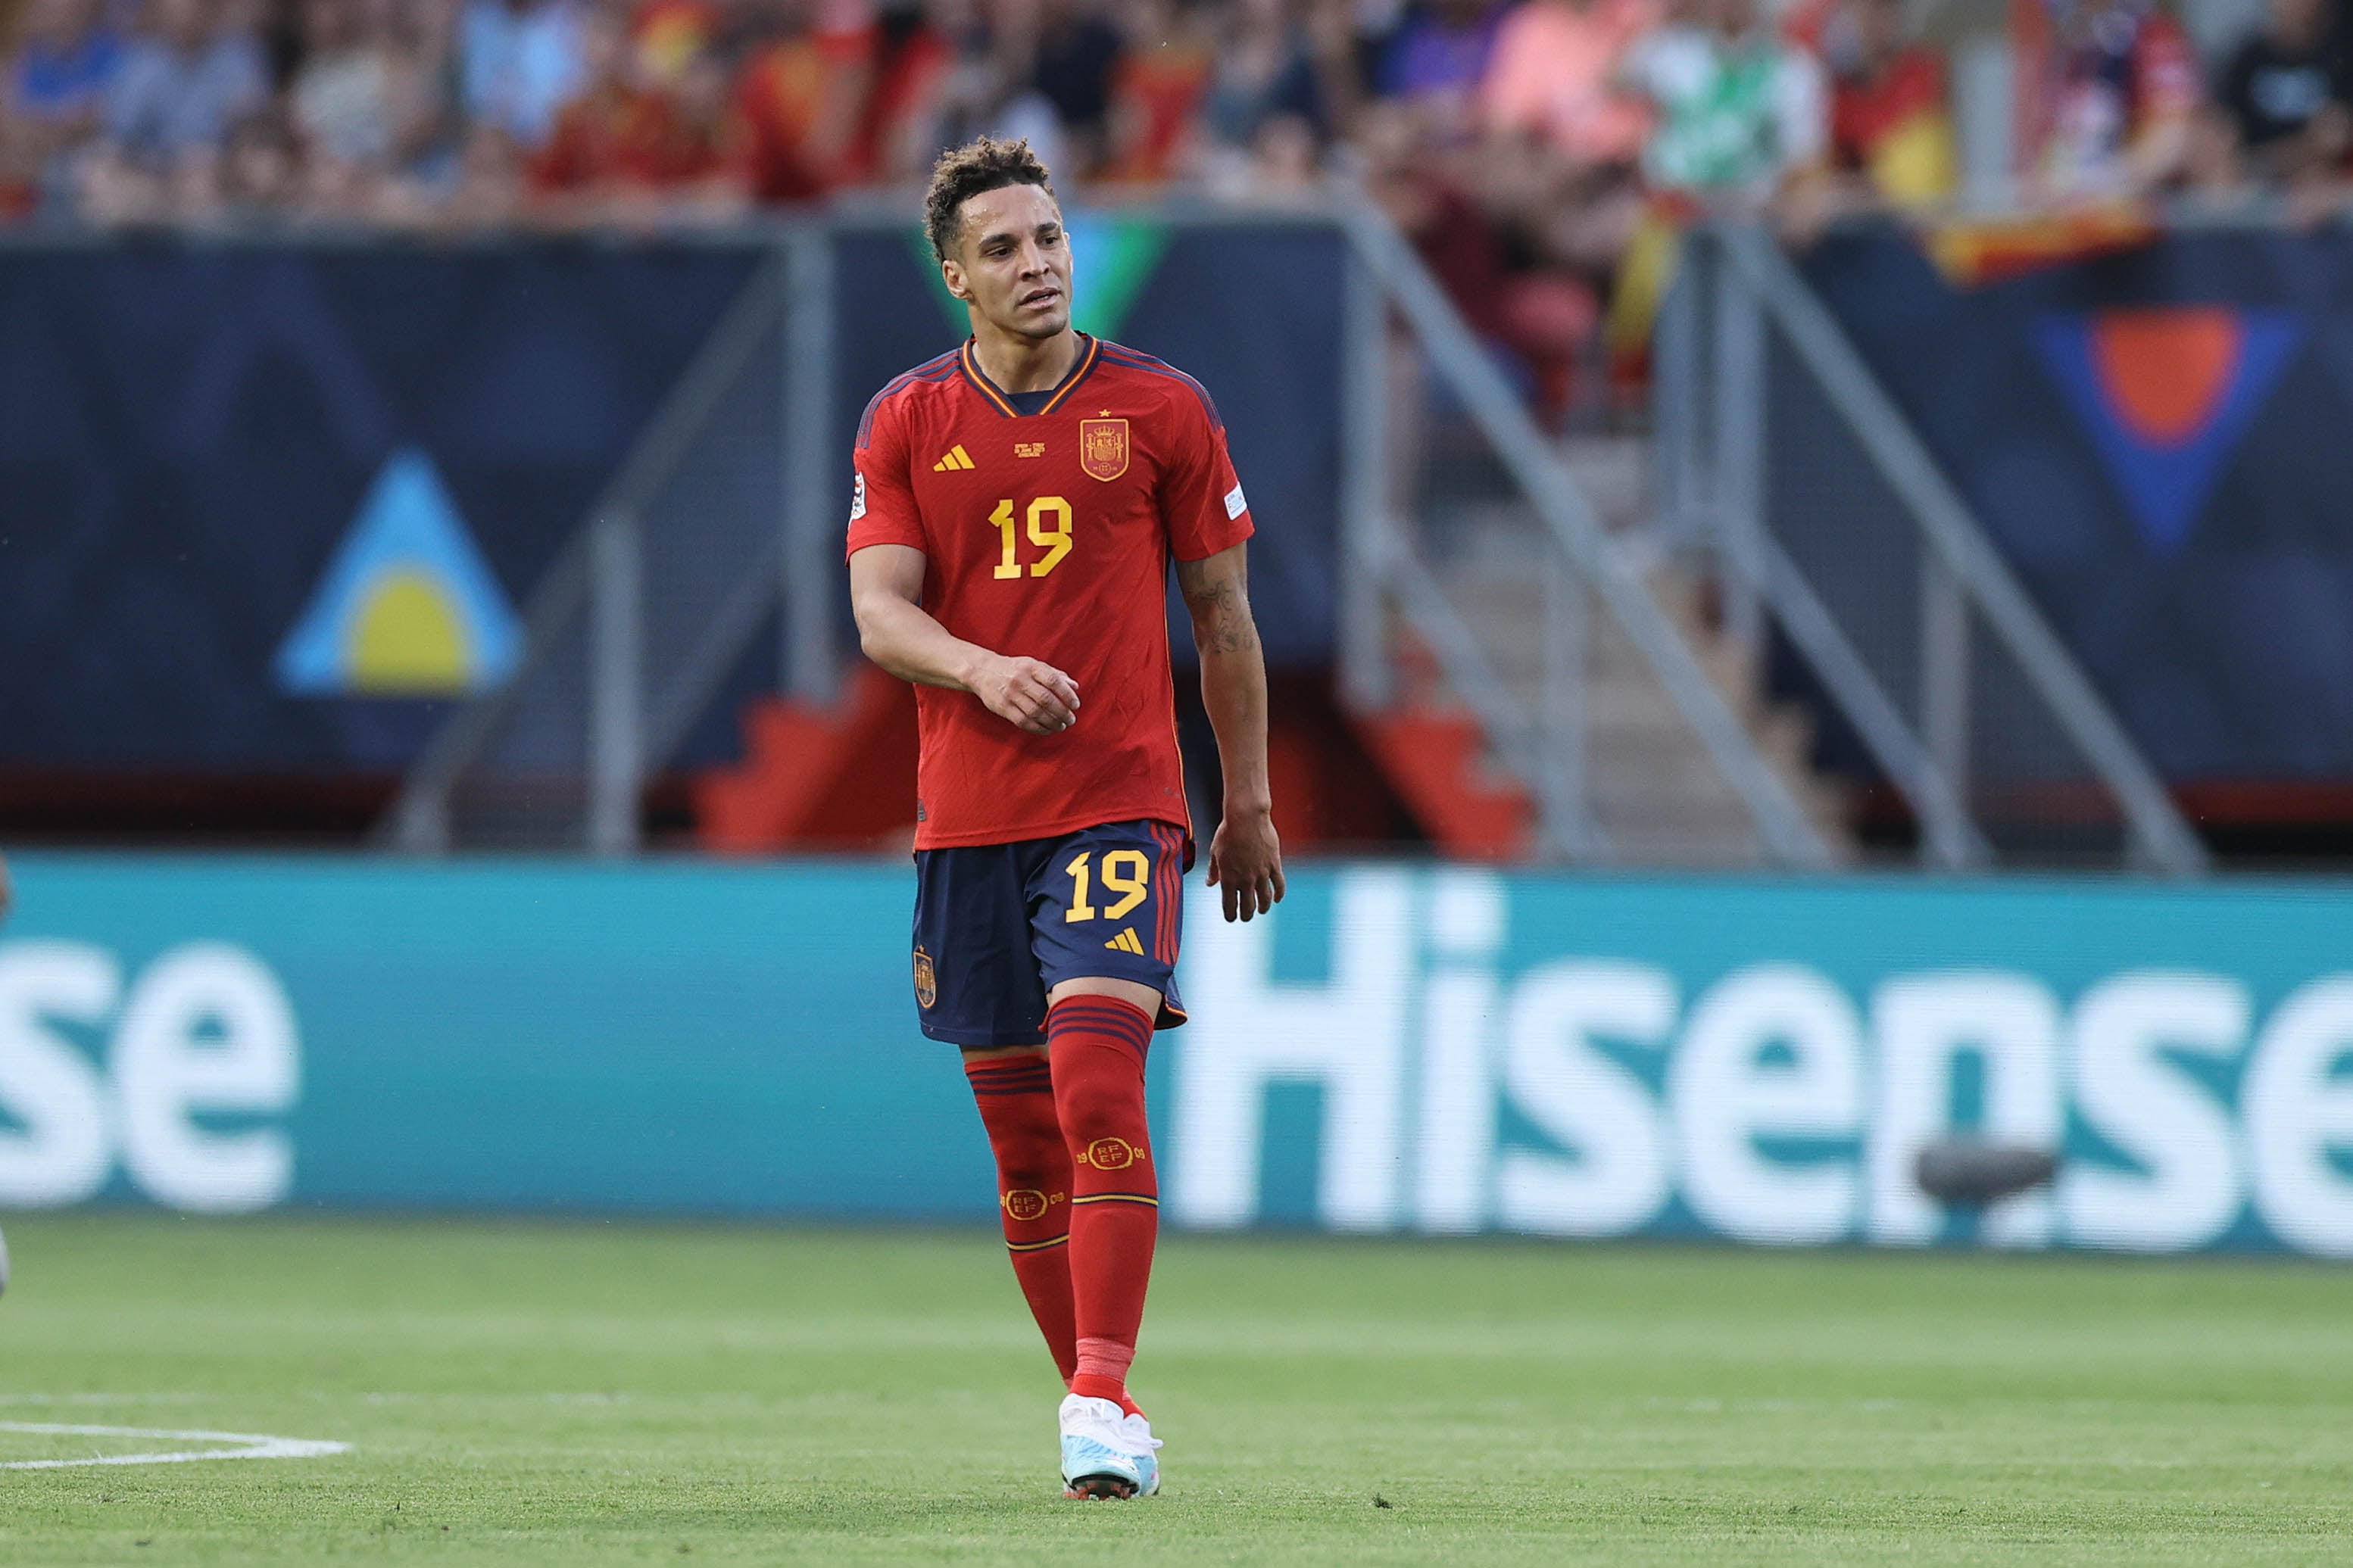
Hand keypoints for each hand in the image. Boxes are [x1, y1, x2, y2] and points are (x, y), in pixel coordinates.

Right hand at [970, 654, 1079, 734]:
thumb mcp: (1034, 665)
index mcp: (1031, 667)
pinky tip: (1047, 730)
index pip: (1053, 681)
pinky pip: (1023, 721)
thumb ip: (1055, 674)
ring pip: (1035, 713)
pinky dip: (1038, 728)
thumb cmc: (1015, 669)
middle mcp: (1020, 680)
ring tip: (1061, 726)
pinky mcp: (1003, 707)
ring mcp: (1010, 694)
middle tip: (1071, 720)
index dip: (1067, 695)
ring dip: (1052, 723)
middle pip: (1046, 700)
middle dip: (1062, 712)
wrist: (983, 671)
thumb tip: (1075, 686)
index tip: (1076, 705)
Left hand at [1206, 806, 1283, 921]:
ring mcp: (1261, 873)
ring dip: (1263, 908)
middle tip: (1246, 917)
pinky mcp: (1274, 864)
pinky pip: (1279, 884)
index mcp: (1228, 878)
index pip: (1229, 905)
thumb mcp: (1215, 852)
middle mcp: (1245, 880)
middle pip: (1248, 906)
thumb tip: (1210, 884)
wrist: (1246, 817)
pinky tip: (1277, 899)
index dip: (1230, 915)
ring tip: (1261, 910)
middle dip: (1246, 915)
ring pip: (1265, 899)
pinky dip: (1279, 894)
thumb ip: (1213, 871)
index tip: (1231, 918)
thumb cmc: (1227, 832)